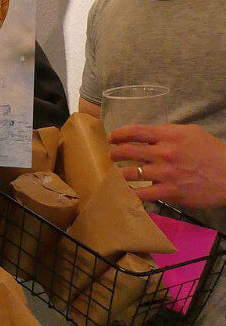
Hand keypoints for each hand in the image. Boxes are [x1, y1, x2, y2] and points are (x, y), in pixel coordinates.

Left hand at [109, 123, 225, 208]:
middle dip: (115, 153)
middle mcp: (163, 153)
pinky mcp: (170, 192)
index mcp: (168, 136)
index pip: (134, 131)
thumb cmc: (212, 151)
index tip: (112, 137)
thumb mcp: (191, 132)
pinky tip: (128, 192)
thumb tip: (151, 134)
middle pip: (127, 151)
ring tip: (118, 173)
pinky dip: (131, 193)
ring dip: (120, 173)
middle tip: (113, 155)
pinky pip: (142, 194)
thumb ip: (169, 132)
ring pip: (130, 173)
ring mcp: (165, 174)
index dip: (118, 134)